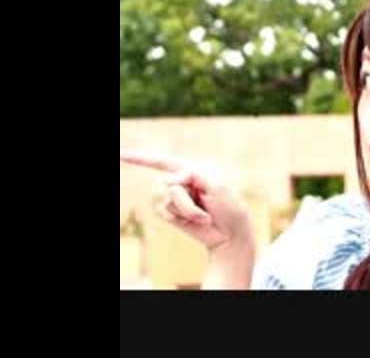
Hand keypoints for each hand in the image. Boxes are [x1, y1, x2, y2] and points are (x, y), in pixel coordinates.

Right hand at [120, 151, 252, 251]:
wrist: (230, 233)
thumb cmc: (229, 207)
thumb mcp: (218, 185)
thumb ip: (194, 174)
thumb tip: (170, 180)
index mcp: (192, 169)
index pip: (162, 161)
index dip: (139, 158)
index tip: (120, 155)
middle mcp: (179, 182)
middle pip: (165, 183)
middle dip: (185, 199)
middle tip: (206, 206)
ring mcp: (173, 198)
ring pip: (165, 198)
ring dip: (186, 209)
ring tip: (203, 216)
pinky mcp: (170, 213)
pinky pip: (163, 211)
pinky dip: (179, 216)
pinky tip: (192, 221)